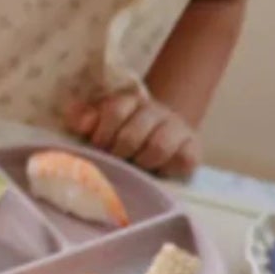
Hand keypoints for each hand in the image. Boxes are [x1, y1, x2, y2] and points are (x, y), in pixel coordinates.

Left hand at [64, 92, 200, 178]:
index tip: (99, 147)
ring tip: (136, 168)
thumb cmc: (123, 135)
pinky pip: (183, 160)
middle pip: (133, 134)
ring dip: (142, 162)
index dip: (103, 133)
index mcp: (131, 102)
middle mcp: (156, 111)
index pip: (116, 110)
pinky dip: (167, 169)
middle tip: (116, 162)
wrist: (161, 140)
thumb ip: (84, 120)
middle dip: (119, 153)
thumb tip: (81, 124)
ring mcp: (177, 128)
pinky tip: (158, 171)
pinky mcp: (193, 148)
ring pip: (158, 147)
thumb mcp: (100, 125)